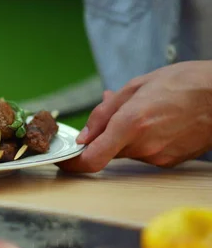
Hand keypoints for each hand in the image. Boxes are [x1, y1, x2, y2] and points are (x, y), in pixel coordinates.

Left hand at [57, 61, 211, 172]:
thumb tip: (84, 137)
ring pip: (126, 151)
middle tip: (116, 114)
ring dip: (126, 135)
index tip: (63, 161)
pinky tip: (159, 121)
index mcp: (131, 124)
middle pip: (108, 150)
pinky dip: (143, 140)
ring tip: (145, 111)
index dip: (72, 163)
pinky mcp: (170, 162)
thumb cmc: (184, 83)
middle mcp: (143, 146)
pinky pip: (144, 154)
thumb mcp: (136, 86)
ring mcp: (158, 157)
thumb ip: (104, 113)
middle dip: (105, 135)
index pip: (92, 158)